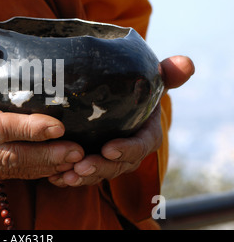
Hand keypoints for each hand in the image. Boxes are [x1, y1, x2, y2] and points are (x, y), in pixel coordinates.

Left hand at [48, 55, 194, 186]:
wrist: (115, 97)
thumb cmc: (134, 88)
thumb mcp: (149, 79)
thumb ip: (166, 73)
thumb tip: (186, 63)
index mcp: (146, 133)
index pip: (141, 145)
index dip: (127, 149)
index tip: (108, 149)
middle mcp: (130, 151)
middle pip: (118, 165)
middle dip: (101, 168)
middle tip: (80, 167)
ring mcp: (111, 159)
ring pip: (100, 173)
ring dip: (84, 177)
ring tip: (66, 176)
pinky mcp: (94, 161)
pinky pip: (84, 174)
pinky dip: (71, 177)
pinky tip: (55, 177)